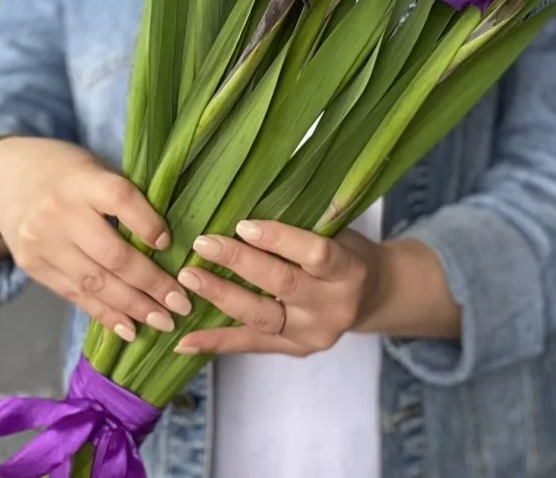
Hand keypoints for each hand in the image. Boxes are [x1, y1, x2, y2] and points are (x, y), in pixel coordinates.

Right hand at [0, 136, 191, 341]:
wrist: (8, 179)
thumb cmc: (67, 171)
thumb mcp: (95, 168)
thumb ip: (123, 197)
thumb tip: (168, 239)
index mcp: (81, 180)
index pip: (120, 200)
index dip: (148, 223)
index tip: (171, 244)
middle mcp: (59, 213)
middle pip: (112, 254)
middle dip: (151, 283)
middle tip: (181, 302)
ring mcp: (43, 243)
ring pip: (95, 283)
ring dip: (133, 307)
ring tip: (163, 321)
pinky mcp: (33, 266)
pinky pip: (74, 296)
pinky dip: (104, 314)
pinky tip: (129, 328)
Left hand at [172, 219, 380, 356]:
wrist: (371, 295)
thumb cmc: (347, 250)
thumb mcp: (339, 230)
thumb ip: (303, 225)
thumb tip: (245, 204)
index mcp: (350, 270)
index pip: (316, 253)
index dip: (279, 239)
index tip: (242, 224)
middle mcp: (334, 306)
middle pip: (282, 284)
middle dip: (239, 263)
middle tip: (203, 244)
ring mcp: (313, 334)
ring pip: (261, 317)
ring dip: (221, 297)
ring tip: (188, 279)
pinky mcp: (294, 351)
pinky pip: (251, 346)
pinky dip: (216, 342)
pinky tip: (185, 340)